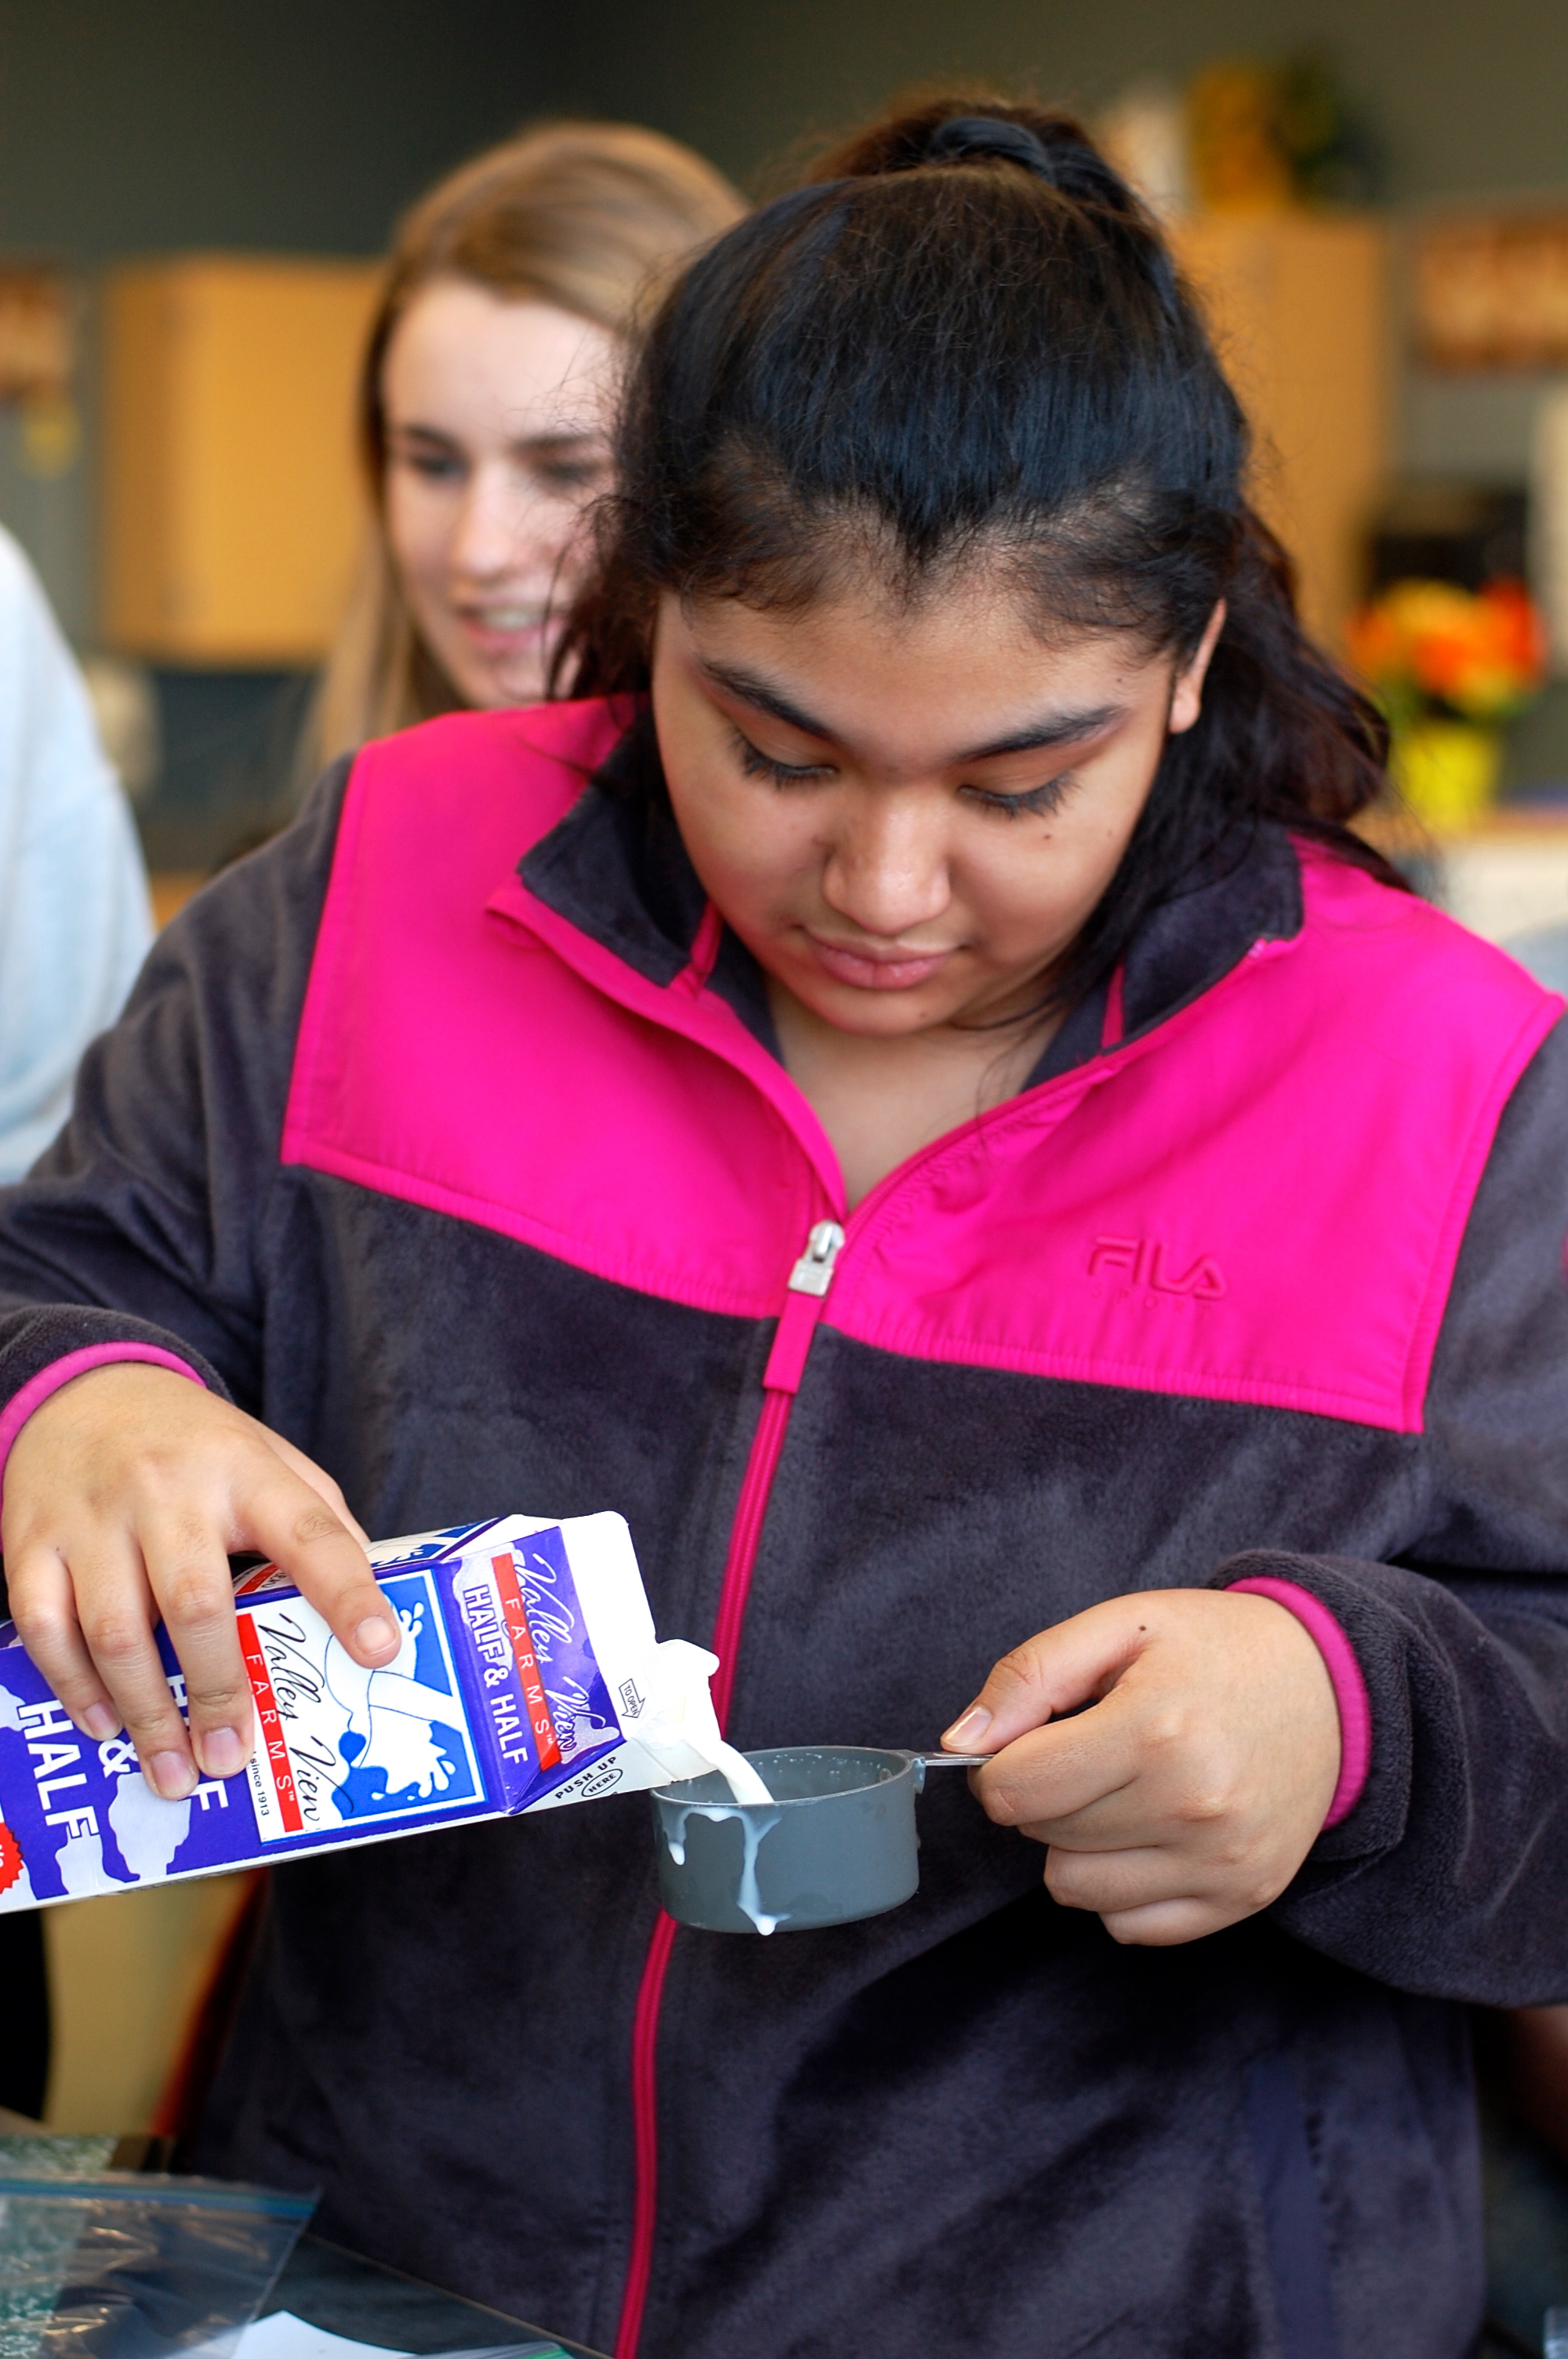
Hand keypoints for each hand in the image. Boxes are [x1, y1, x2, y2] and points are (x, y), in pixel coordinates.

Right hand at [2, 1363, 393, 1799]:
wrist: (86, 1388)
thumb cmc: (195, 1445)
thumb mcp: (268, 1457)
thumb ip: (317, 1521)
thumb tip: (371, 1606)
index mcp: (245, 1470)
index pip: (309, 1532)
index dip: (348, 1592)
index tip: (379, 1650)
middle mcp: (168, 1489)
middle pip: (197, 1602)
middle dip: (218, 1691)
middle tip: (232, 1759)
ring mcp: (94, 1516)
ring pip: (116, 1629)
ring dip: (146, 1712)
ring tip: (173, 1770)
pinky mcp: (32, 1540)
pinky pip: (45, 1627)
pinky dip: (74, 1687)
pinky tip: (105, 1724)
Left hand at [942, 1589, 1340, 1945]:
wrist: (1334, 1685)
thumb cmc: (1216, 1647)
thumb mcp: (1119, 1628)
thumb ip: (1027, 1676)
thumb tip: (960, 1742)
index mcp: (1155, 1729)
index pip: (1017, 1791)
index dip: (1000, 1766)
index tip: (1030, 1743)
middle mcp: (1193, 1807)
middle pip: (1043, 1837)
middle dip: (1046, 1795)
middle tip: (1093, 1751)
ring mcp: (1223, 1862)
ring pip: (1075, 1890)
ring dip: (1077, 1846)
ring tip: (1123, 1791)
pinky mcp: (1243, 1898)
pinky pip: (1130, 1927)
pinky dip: (1122, 1887)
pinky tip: (1153, 1830)